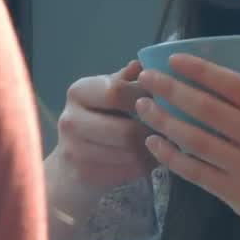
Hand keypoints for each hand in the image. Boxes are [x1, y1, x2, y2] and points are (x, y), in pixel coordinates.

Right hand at [49, 61, 156, 195]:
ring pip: (131, 152)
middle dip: (152, 131)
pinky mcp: (84, 174)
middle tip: (169, 129)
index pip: (117, 91)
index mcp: (79, 92)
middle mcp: (70, 120)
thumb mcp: (107, 95)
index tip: (162, 100)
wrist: (70, 166)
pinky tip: (148, 158)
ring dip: (152, 149)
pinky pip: (129, 170)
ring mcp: (74, 150)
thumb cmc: (97, 121)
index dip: (145, 96)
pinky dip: (144, 165)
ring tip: (161, 143)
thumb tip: (145, 64)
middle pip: (126, 130)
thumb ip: (126, 80)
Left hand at [134, 35, 239, 239]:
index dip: (203, 71)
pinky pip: (196, 172)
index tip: (174, 59)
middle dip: (172, 90)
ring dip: (165, 121)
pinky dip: (171, 157)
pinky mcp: (235, 194)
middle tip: (146, 78)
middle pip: (210, 110)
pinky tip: (154, 143)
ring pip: (197, 140)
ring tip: (143, 107)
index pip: (237, 86)